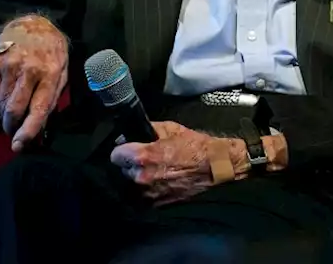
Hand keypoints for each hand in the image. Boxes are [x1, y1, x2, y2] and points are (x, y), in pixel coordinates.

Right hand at [0, 15, 68, 151]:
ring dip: (4, 116)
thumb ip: (51, 97)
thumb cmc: (52, 51)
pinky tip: (1, 105)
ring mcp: (9, 66)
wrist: (32, 23)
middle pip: (14, 109)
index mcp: (51, 74)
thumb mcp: (62, 71)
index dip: (28, 131)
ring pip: (1, 103)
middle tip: (13, 132)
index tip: (19, 145)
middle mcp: (29, 71)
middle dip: (11, 127)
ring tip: (10, 116)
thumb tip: (40, 125)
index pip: (38, 109)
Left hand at [110, 121, 238, 204]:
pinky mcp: (157, 203)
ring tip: (155, 171)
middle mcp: (142, 177)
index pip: (115, 155)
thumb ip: (148, 129)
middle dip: (132, 165)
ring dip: (139, 178)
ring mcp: (149, 193)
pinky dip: (149, 189)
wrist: (217, 167)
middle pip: (123, 171)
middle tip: (146, 159)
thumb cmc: (196, 146)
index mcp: (143, 156)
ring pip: (132, 184)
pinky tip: (162, 181)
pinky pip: (144, 195)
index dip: (123, 150)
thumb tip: (133, 131)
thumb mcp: (171, 129)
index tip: (129, 149)